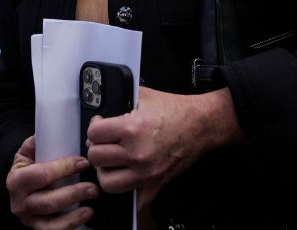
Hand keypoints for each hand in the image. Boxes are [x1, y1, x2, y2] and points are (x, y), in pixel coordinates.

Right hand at [6, 136, 95, 228]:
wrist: (19, 190)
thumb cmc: (27, 170)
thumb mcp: (26, 154)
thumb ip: (35, 143)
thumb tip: (46, 133)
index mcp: (16, 180)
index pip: (42, 175)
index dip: (64, 168)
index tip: (83, 163)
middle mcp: (20, 202)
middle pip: (49, 201)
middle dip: (74, 194)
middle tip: (93, 188)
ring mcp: (29, 219)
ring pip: (52, 221)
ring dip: (75, 215)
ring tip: (91, 206)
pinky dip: (70, 226)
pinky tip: (84, 216)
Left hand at [85, 87, 243, 207]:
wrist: (202, 125)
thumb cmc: (177, 111)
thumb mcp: (143, 96)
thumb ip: (119, 102)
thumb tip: (101, 107)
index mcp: (131, 129)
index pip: (93, 134)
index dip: (94, 127)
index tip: (100, 126)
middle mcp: (137, 153)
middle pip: (95, 158)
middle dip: (97, 148)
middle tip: (105, 142)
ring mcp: (145, 173)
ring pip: (106, 182)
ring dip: (105, 171)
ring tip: (112, 161)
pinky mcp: (154, 184)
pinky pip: (133, 200)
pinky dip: (126, 194)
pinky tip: (126, 179)